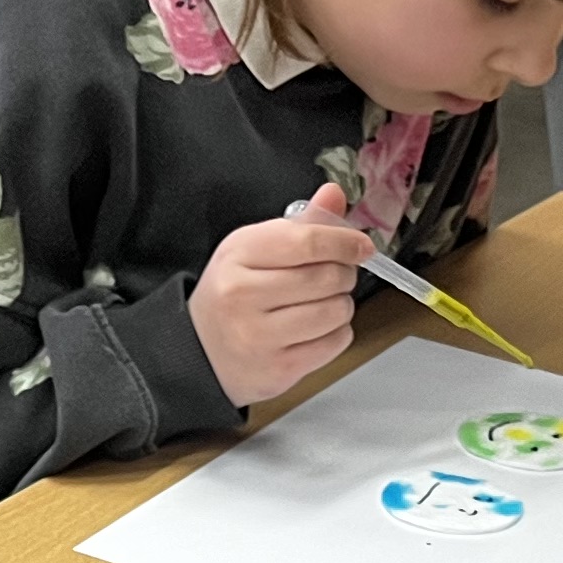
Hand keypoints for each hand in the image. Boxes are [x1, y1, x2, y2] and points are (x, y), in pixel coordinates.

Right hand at [191, 188, 370, 407]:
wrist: (201, 352)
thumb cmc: (233, 295)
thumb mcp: (254, 250)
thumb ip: (299, 224)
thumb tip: (335, 194)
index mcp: (238, 254)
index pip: (306, 241)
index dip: (344, 242)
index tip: (361, 245)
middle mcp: (243, 295)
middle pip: (326, 277)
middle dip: (344, 274)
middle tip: (336, 276)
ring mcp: (259, 336)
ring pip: (335, 311)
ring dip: (341, 305)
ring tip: (323, 304)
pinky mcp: (278, 368)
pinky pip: (334, 343)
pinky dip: (337, 333)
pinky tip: (317, 329)